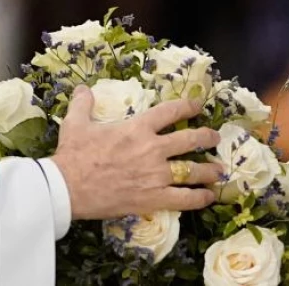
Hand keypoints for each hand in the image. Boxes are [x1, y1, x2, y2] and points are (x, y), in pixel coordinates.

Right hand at [51, 85, 220, 219]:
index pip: (170, 112)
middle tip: (215, 137)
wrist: (69, 187)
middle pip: (189, 140)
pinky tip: (208, 197)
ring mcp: (156, 175)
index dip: (187, 107)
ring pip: (192, 171)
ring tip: (219, 170)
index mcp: (137, 127)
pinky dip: (199, 198)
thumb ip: (83, 103)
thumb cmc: (74, 153)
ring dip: (209, 170)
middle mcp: (152, 149)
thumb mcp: (75, 122)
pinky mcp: (153, 198)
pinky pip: (184, 199)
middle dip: (206, 137)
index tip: (198, 105)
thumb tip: (83, 88)